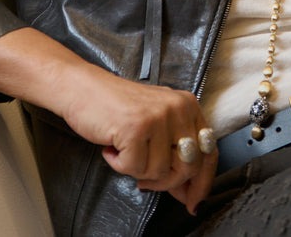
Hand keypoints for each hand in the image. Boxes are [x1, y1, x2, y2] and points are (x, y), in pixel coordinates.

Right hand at [0, 28, 217, 212]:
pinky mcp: (136, 128)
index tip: (192, 201)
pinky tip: (111, 146)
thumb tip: (190, 193)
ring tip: (123, 148)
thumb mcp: (156, 124)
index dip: (202, 182)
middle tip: (144, 179)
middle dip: (165, 183)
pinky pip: (134, 168)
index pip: (209, 152)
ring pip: (159, 172)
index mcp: (188, 106)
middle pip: (188, 167)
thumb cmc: (116, 108)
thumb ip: (175, 153)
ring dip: (136, 169)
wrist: (82, 88)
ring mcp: (158, 117)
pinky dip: (118, 164)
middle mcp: (178, 108)